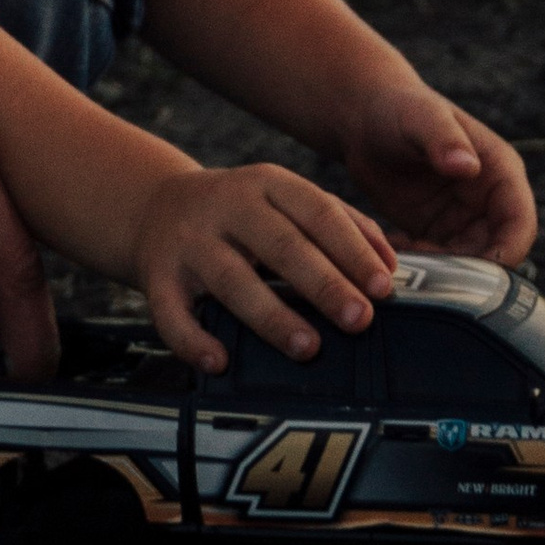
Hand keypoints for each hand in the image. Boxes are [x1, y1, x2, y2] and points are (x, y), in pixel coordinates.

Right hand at [131, 165, 396, 374]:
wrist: (154, 207)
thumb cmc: (241, 212)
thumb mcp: (286, 198)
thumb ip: (341, 222)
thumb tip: (390, 265)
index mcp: (267, 184)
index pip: (317, 212)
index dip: (352, 250)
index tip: (383, 288)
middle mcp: (226, 207)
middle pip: (280, 245)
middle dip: (324, 284)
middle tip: (359, 320)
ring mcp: (189, 242)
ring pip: (231, 280)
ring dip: (271, 315)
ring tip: (308, 346)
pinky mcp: (157, 277)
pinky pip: (172, 313)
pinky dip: (193, 339)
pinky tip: (219, 360)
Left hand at [326, 79, 535, 262]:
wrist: (364, 118)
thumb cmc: (398, 107)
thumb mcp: (420, 118)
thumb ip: (443, 139)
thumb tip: (468, 166)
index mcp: (500, 171)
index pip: (520, 223)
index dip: (508, 253)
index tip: (481, 277)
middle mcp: (488, 199)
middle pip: (496, 252)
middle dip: (468, 272)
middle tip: (430, 276)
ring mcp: (463, 218)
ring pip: (467, 263)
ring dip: (441, 273)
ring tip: (404, 263)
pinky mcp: (437, 230)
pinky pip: (438, 261)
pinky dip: (421, 266)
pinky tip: (391, 255)